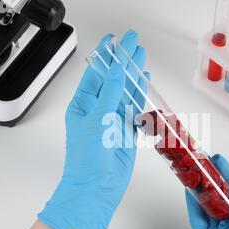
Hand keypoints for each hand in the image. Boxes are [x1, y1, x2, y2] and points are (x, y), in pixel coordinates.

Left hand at [39, 30, 148, 228]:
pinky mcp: (126, 132)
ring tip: (141, 57)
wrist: (96, 189)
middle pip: (113, 79)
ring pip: (126, 92)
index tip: (117, 39)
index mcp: (83, 104)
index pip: (97, 72)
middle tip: (134, 41)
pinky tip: (144, 84)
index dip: (108, 54)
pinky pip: (135, 110)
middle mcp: (98, 110)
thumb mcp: (97, 121)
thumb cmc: (87, 159)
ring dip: (134, 75)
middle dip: (124, 60)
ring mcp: (113, 121)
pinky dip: (141, 96)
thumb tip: (118, 71)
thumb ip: (110, 94)